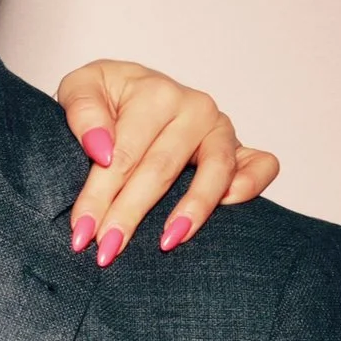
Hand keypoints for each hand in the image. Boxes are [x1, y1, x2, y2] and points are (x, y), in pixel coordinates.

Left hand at [54, 59, 278, 265]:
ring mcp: (221, 129)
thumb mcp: (80, 88)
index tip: (80, 233)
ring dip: (192, 211)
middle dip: (130, 215)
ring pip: (214, 172)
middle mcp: (194, 108)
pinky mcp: (239, 148)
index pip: (124, 154)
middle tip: (107, 251)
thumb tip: (101, 150)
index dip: (99, 196)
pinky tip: (228, 207)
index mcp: (155, 93)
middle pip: (161, 170)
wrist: (131, 91)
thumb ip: (83, 112)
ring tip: (166, 243)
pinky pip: (261, 164)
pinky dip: (251, 183)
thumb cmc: (106, 96)